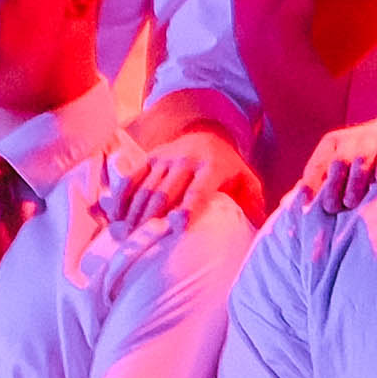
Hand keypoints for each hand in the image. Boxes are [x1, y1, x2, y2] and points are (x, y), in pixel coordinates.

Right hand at [82, 124, 262, 236]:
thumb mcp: (246, 181)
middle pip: (166, 193)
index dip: (188, 208)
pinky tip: (115, 219)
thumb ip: (254, 204)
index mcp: (212, 168)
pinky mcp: (150, 157)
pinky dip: (122, 198)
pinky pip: (132, 178)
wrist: (209, 134)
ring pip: (146, 188)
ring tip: (125, 238)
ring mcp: (165, 158)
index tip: (178, 226)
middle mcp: (186, 160)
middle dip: (152, 219)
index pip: (198, 191)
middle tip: (141, 243)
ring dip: (134, 214)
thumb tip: (261, 229)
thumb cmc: (229, 169)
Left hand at [291, 128, 376, 221]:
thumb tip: (291, 203)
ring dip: (356, 184)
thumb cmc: (367, 153)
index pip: (317, 166)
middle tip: (332, 207)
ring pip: (361, 164)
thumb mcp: (340, 161)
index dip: (310, 186)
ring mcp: (375, 140)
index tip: (306, 205)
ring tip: (352, 201)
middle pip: (338, 165)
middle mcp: (352, 140)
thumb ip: (319, 180)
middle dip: (333, 187)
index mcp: (333, 144)